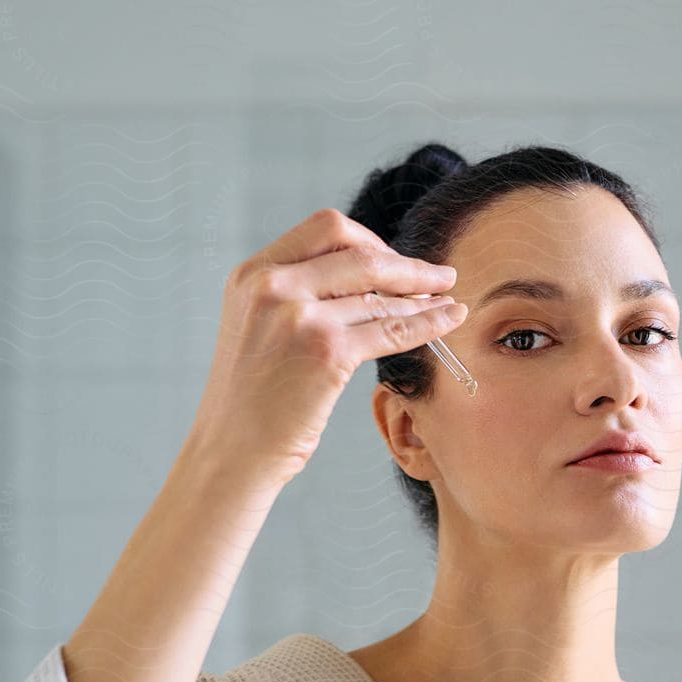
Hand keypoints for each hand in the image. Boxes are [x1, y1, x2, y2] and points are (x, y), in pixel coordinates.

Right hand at [190, 209, 466, 482]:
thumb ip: (294, 293)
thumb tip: (363, 272)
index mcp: (253, 273)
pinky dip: (428, 323)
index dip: (370, 240)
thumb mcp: (257, 326)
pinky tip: (449, 320)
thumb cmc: (249, 400)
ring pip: (380, 294)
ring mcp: (299, 318)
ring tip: (448, 300)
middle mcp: (272, 286)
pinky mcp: (326, 353)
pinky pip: (391, 329)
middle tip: (439, 276)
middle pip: (360, 253)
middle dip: (407, 264)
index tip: (393, 261)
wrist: (231, 452)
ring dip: (423, 296)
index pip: (325, 229)